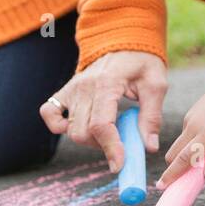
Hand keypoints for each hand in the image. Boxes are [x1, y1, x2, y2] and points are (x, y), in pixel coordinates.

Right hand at [39, 50, 167, 171]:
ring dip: (89, 139)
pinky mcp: (64, 90)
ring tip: (110, 129)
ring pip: (70, 130)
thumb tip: (148, 147)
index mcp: (107, 83)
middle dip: (103, 146)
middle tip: (122, 141)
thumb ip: (151, 116)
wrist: (123, 40)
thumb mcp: (155, 84)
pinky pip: (49, 114)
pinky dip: (59, 126)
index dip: (110, 148)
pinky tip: (80, 125)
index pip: (101, 125)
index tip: (120, 165)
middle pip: (83, 132)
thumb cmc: (141, 62)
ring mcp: (71, 88)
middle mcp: (84, 86)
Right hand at [156, 56, 204, 187]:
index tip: (161, 187)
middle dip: (174, 169)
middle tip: (182, 182)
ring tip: (203, 160)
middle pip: (174, 154)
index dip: (172, 174)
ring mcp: (190, 118)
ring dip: (183, 156)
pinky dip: (189, 144)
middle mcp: (194, 125)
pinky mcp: (190, 114)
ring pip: (178, 145)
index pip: (184, 158)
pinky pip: (185, 135)